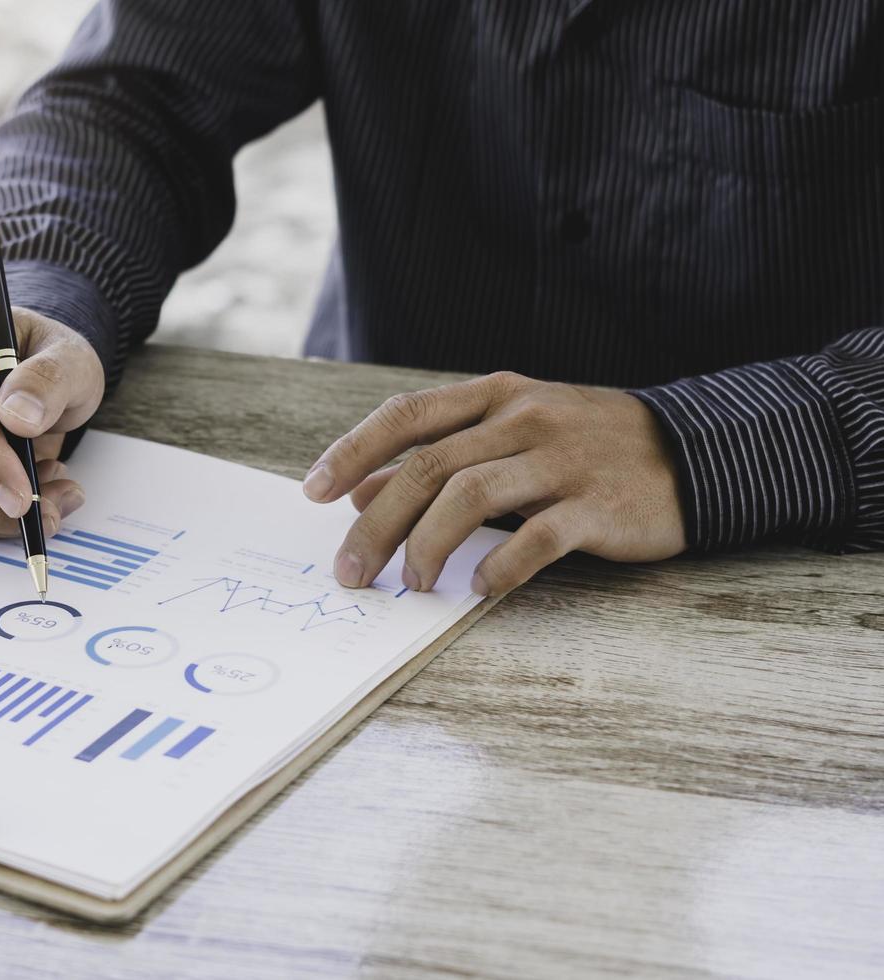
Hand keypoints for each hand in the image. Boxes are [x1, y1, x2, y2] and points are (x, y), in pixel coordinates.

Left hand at [302, 372, 685, 595]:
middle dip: (375, 523)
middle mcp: (524, 420)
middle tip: (350, 570)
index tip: (312, 491)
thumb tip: (356, 491)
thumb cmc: (585, 447)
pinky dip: (498, 565)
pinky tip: (475, 589)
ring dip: (426, 545)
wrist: (698, 450)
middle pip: (428, 467)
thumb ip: (437, 457)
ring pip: (471, 495)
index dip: (353, 451)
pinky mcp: (599, 506)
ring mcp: (563, 460)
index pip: (407, 416)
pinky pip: (537, 537)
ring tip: (409, 584)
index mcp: (497, 397)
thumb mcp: (509, 436)